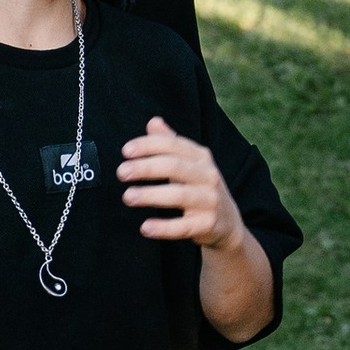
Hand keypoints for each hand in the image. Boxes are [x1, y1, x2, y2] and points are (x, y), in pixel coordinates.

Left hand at [118, 118, 242, 244]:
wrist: (228, 224)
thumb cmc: (200, 188)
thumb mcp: (190, 164)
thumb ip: (171, 143)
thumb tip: (153, 122)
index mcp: (201, 157)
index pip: (173, 144)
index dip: (149, 145)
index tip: (126, 151)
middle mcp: (208, 175)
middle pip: (174, 166)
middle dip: (146, 168)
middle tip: (121, 172)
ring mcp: (211, 200)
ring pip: (179, 195)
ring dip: (151, 195)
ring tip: (127, 196)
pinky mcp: (209, 224)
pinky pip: (184, 226)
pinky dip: (164, 227)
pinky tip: (145, 227)